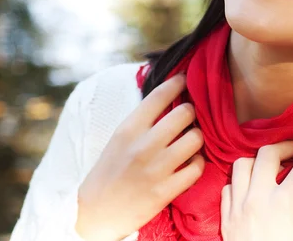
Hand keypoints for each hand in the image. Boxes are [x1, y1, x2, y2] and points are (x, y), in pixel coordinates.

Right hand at [75, 74, 204, 240]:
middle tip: (188, 117)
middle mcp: (142, 147)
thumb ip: (143, 119)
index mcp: (128, 129)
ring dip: (197, 137)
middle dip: (191, 112)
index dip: (178, 82)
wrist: (94, 213)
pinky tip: (191, 162)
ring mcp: (155, 170)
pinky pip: (197, 167)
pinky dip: (198, 163)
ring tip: (190, 140)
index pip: (159, 96)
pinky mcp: (164, 192)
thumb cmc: (111, 169)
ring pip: (195, 138)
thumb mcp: (120, 138)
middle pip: (185, 113)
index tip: (186, 78)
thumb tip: (170, 93)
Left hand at [220, 138, 292, 240]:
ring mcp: (237, 207)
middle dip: (289, 145)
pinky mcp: (225, 220)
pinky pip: (228, 187)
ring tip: (276, 166)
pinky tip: (254, 188)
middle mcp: (257, 198)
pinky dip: (241, 182)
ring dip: (260, 160)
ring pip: (242, 164)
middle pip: (269, 152)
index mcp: (284, 203)